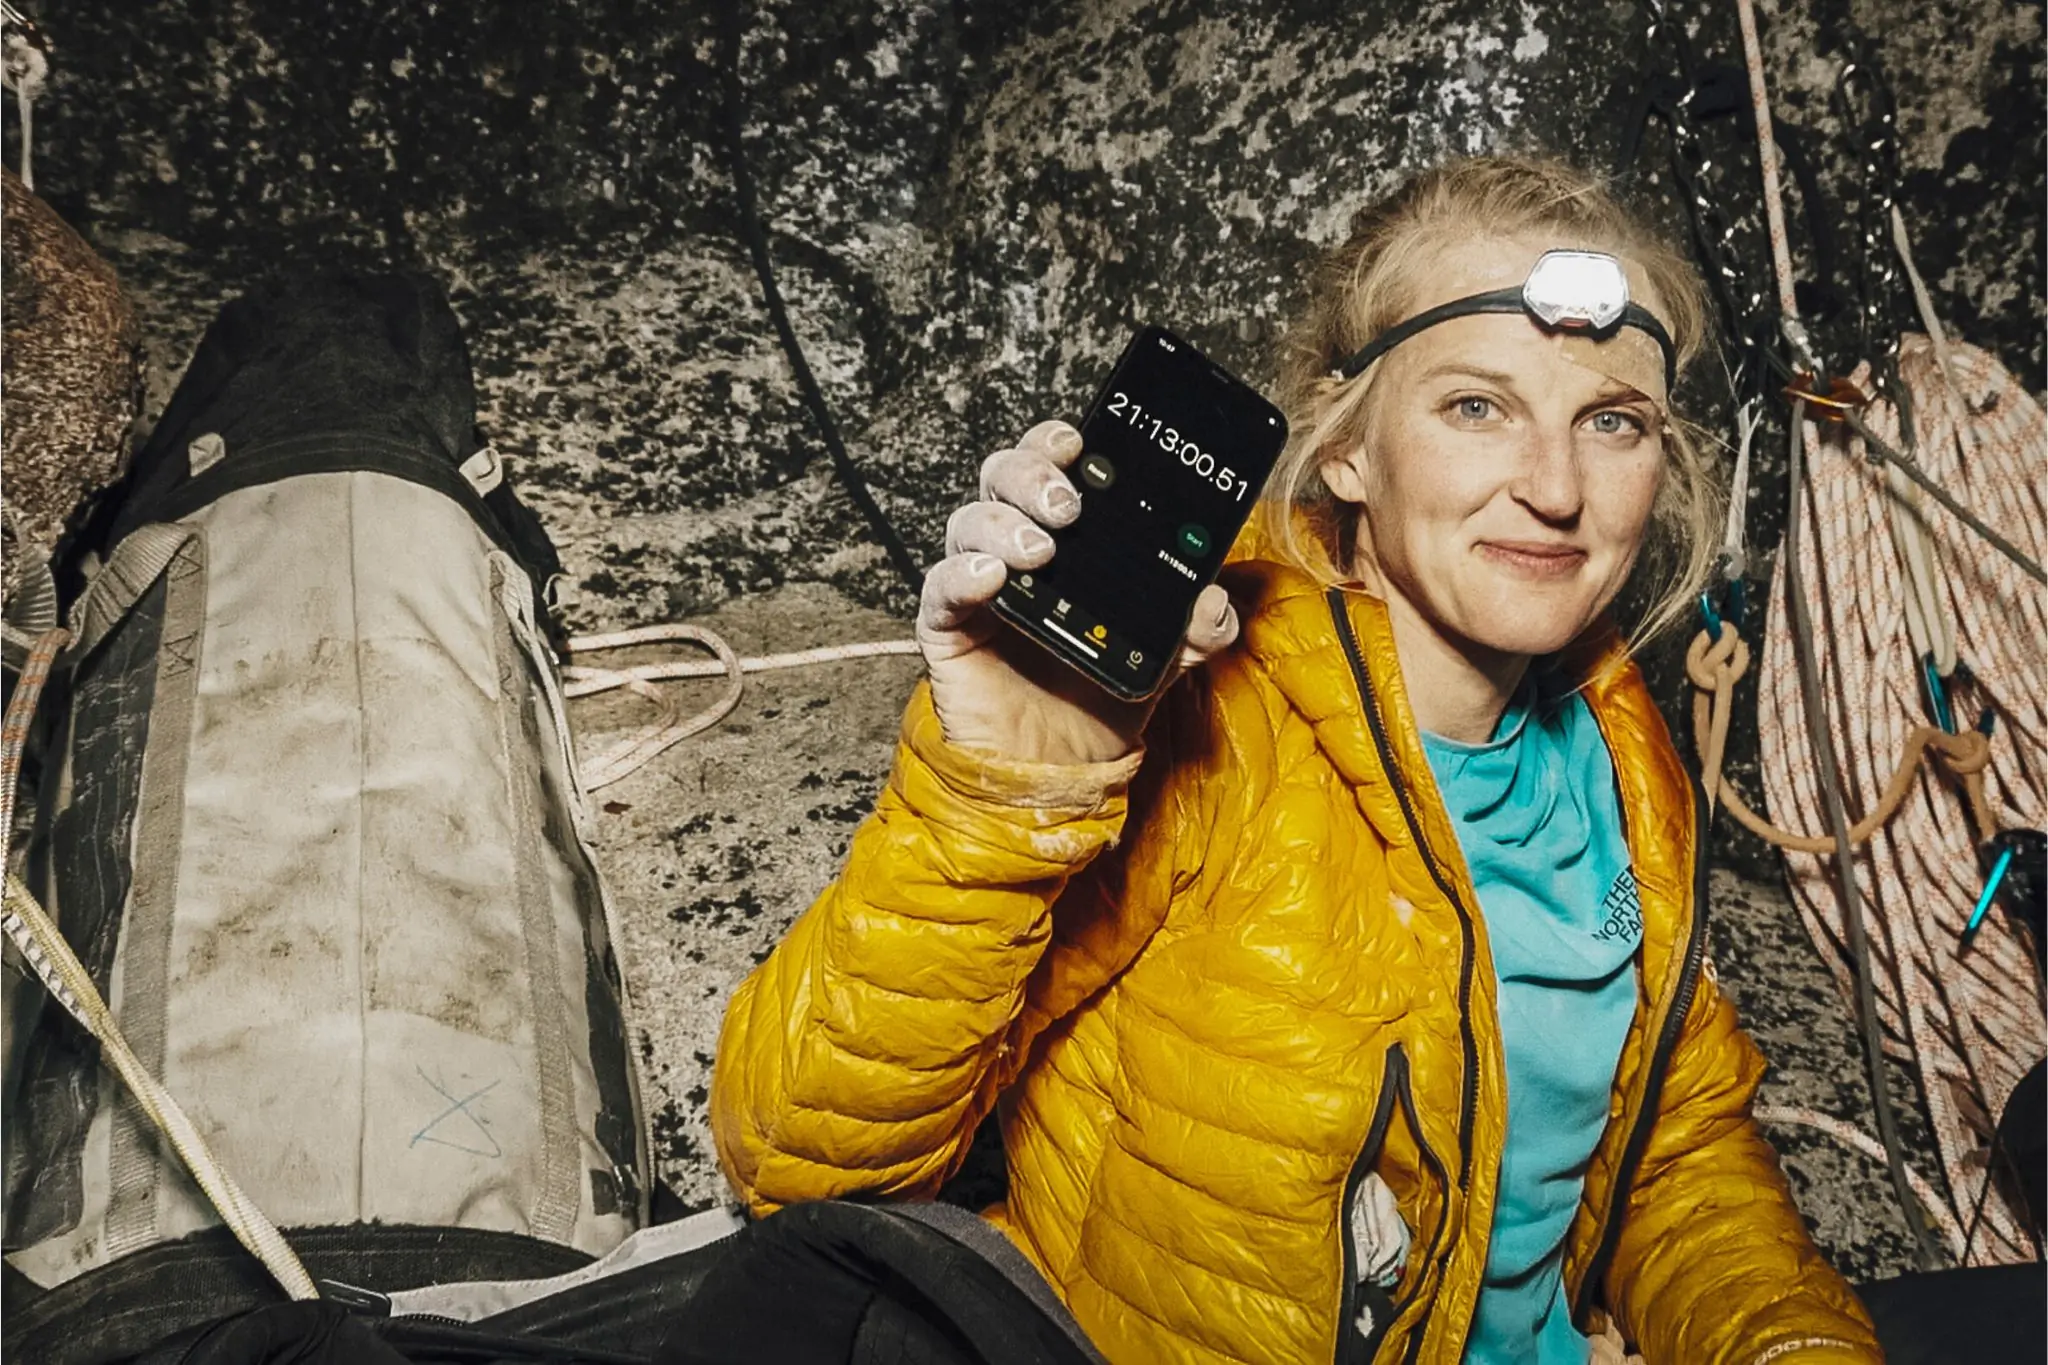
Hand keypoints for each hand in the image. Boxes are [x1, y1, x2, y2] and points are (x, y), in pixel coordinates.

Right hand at [918, 419, 1240, 765]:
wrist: (1060, 768)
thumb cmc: (1100, 697)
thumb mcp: (1165, 657)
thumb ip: (1198, 629)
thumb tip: (1212, 602)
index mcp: (1068, 539)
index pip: (1053, 466)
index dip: (1058, 443)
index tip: (1081, 442)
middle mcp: (1017, 547)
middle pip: (1003, 475)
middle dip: (1032, 473)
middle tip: (1068, 504)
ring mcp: (979, 584)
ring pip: (970, 520)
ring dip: (1003, 524)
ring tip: (1041, 553)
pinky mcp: (948, 625)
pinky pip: (941, 585)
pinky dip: (963, 573)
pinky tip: (993, 579)